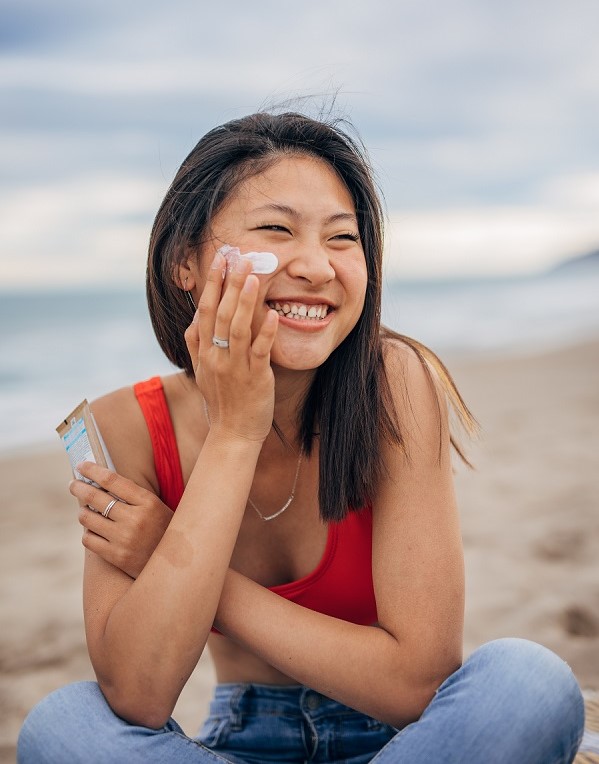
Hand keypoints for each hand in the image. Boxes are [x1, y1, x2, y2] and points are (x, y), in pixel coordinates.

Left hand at [70, 462, 172, 578]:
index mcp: (148, 502)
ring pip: (87, 519)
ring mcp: (124, 539)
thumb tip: (100, 481)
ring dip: (83, 512)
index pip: (112, 480)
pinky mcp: (116, 557)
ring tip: (86, 510)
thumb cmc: (163, 529)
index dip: (93, 471)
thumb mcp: (156, 507)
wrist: (174, 563)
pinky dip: (88, 532)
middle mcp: (135, 519)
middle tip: (73, 484)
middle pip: (95, 497)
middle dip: (79, 488)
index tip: (82, 466)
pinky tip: (93, 530)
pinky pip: (88, 539)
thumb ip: (132, 495)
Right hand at [185, 252, 278, 443]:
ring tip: (253, 276)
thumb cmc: (221, 401)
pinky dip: (266, 333)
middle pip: (220, 314)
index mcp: (203, 352)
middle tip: (239, 257)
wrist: (232, 434)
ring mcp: (234, 367)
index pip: (205, 311)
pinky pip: (259, 352)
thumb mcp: (201, 370)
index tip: (220, 260)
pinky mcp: (255, 378)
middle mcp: (215, 357)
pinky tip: (274, 314)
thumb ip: (197, 344)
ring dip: (244, 302)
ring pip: (237, 329)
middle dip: (228, 284)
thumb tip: (196, 317)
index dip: (211, 284)